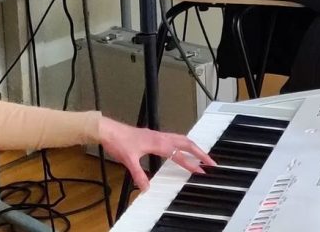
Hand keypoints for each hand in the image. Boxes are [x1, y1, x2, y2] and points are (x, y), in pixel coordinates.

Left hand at [97, 117, 214, 190]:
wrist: (108, 130)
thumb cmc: (119, 141)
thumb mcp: (128, 160)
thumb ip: (138, 174)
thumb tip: (146, 188)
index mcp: (157, 142)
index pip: (178, 153)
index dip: (191, 163)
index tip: (202, 170)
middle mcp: (159, 137)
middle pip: (185, 142)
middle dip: (199, 151)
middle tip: (211, 161)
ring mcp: (157, 136)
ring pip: (180, 139)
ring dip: (192, 147)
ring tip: (202, 155)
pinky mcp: (153, 136)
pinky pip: (173, 139)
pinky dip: (182, 144)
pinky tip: (181, 150)